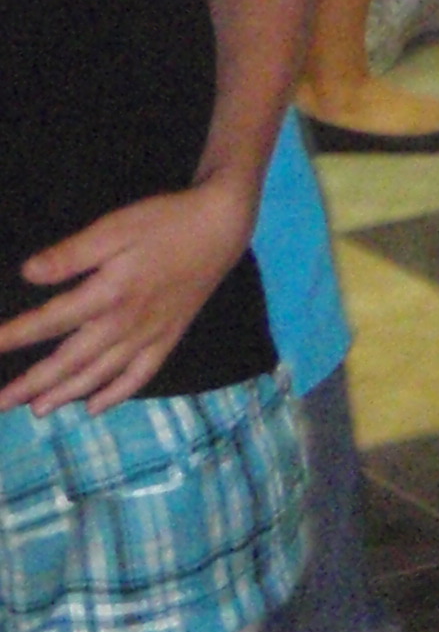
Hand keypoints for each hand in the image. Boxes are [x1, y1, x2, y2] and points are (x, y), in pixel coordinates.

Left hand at [0, 182, 256, 412]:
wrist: (222, 226)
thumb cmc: (165, 221)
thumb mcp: (116, 227)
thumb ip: (72, 253)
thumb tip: (29, 274)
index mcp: (109, 293)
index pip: (50, 321)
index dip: (14, 337)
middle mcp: (127, 322)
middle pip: (72, 360)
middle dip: (33, 383)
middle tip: (2, 402)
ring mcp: (150, 334)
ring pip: (101, 373)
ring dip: (67, 394)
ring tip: (37, 410)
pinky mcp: (170, 336)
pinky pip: (140, 374)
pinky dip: (117, 394)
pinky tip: (95, 406)